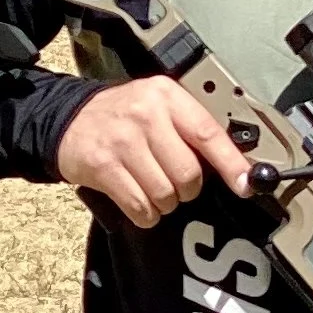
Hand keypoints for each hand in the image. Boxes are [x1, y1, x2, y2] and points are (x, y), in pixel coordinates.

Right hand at [57, 78, 253, 227]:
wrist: (67, 119)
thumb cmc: (124, 117)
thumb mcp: (160, 107)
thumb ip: (193, 130)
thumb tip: (236, 168)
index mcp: (166, 97)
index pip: (208, 133)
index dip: (231, 164)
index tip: (245, 185)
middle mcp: (145, 115)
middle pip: (188, 174)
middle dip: (187, 189)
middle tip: (175, 183)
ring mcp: (122, 142)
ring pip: (165, 194)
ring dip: (165, 203)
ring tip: (154, 189)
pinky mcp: (103, 167)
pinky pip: (140, 207)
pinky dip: (146, 215)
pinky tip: (140, 201)